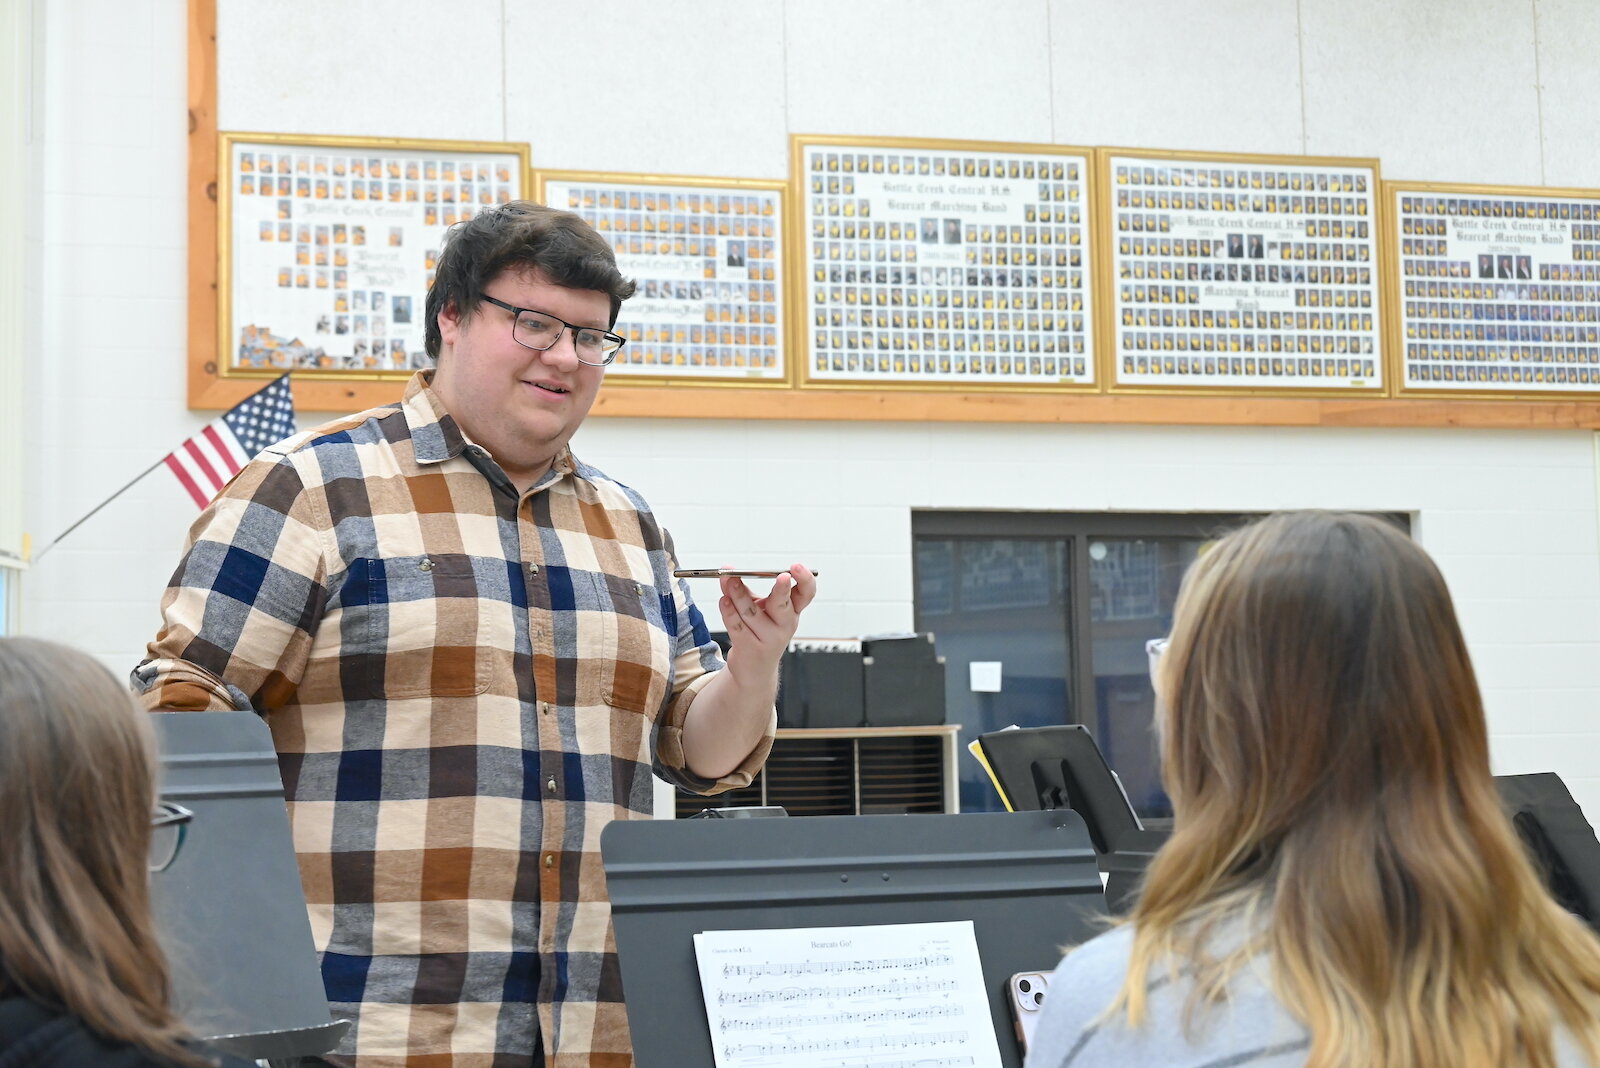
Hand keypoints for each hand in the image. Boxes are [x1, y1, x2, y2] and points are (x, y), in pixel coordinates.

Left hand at [716, 564, 816, 683]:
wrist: (754, 670)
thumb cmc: (759, 632)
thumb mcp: (757, 608)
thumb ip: (742, 588)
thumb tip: (727, 571)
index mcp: (792, 610)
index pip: (806, 593)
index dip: (805, 579)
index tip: (796, 567)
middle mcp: (785, 625)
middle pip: (784, 605)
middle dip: (783, 590)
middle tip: (781, 576)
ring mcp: (769, 638)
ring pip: (753, 613)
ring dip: (739, 595)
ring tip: (729, 581)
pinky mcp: (750, 648)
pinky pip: (738, 627)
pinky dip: (729, 612)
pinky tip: (724, 601)